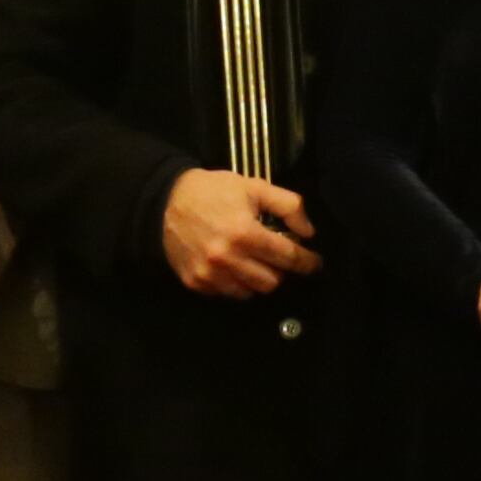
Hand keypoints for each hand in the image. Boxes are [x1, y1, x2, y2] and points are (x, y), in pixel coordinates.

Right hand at [163, 169, 318, 296]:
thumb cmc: (213, 191)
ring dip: (259, 280)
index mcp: (244, 232)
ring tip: (256, 262)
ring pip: (250, 293)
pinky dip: (237, 284)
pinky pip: (227, 293)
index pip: (287, 257)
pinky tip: (234, 266)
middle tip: (279, 258)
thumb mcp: (254, 186)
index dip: (307, 262)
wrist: (165, 201)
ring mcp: (209, 273)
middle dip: (281, 271)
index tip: (314, 263)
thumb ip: (288, 206)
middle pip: (271, 282)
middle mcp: (227, 258)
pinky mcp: (196, 282)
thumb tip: (308, 232)